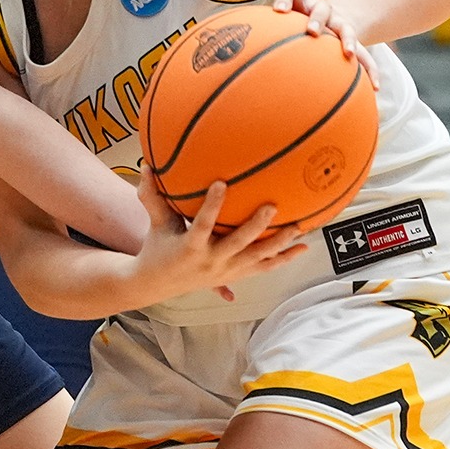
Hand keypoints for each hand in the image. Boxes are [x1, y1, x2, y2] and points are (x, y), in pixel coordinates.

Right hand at [131, 166, 306, 303]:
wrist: (157, 284)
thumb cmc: (157, 247)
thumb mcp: (156, 222)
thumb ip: (152, 195)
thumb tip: (146, 164)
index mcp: (190, 246)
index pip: (202, 224)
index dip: (212, 205)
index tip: (221, 183)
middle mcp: (210, 261)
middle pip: (237, 244)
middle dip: (255, 226)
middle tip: (272, 207)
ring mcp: (225, 271)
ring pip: (257, 259)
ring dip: (279, 244)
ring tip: (298, 227)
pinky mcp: (235, 275)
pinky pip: (264, 268)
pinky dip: (284, 258)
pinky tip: (304, 247)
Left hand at [270, 0, 379, 88]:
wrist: (331, 18)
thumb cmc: (301, 13)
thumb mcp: (291, 4)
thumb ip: (281, 1)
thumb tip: (276, 11)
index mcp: (311, 6)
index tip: (279, 10)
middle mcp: (330, 15)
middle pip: (323, 12)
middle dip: (318, 19)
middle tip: (311, 30)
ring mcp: (343, 30)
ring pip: (348, 33)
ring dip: (348, 41)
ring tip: (348, 54)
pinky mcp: (353, 47)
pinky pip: (365, 59)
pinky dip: (371, 71)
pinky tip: (375, 87)